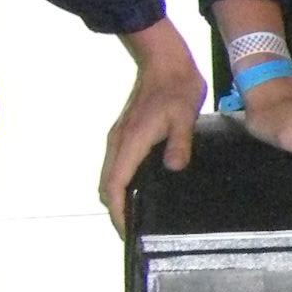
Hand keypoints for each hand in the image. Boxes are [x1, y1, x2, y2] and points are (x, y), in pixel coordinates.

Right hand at [101, 18, 206, 229]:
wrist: (163, 60)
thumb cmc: (176, 87)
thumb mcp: (185, 116)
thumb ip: (180, 143)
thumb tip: (174, 169)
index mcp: (130, 142)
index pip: (114, 186)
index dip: (118, 212)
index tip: (126, 232)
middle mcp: (117, 142)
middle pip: (106, 186)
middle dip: (116, 211)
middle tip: (136, 231)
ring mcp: (118, 137)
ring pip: (109, 176)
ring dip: (117, 197)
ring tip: (138, 215)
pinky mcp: (123, 133)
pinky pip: (116, 165)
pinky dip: (121, 183)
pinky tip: (140, 189)